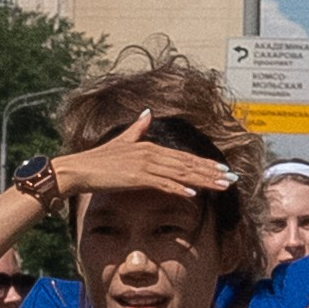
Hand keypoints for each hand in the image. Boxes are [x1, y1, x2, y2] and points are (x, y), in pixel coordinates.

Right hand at [53, 113, 233, 209]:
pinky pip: (162, 184)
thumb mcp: (120, 142)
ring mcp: (144, 165)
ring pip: (180, 173)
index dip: (205, 163)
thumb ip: (137, 129)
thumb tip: (147, 113)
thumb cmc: (96, 160)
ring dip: (203, 181)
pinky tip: (193, 194)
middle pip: (187, 164)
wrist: (76, 170)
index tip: (222, 169)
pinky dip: (179, 189)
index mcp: (149, 146)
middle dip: (212, 172)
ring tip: (222, 186)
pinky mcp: (136, 177)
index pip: (183, 156)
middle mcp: (150, 153)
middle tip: (232, 178)